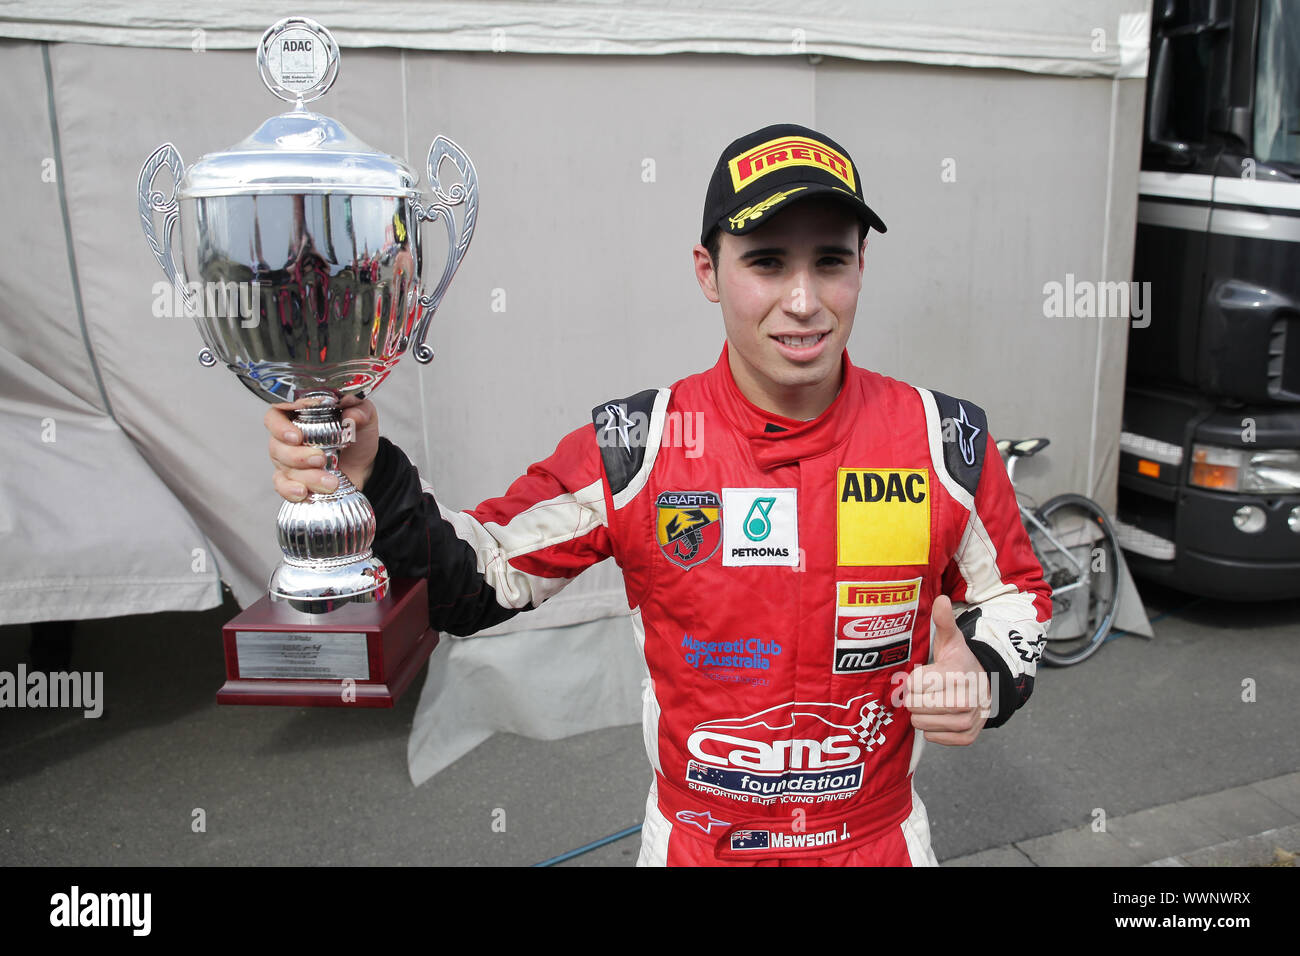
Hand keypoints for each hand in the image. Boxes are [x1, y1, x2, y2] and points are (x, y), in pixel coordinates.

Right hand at [265, 398, 378, 501]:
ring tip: (330, 482)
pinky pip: (283, 487)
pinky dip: (291, 491)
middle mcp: (287, 439)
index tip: (296, 437)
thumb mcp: (364, 416)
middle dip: (298, 456)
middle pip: (277, 447)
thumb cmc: (356, 435)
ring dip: (306, 477)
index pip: (275, 417)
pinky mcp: (293, 482)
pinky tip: (304, 492)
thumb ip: (360, 410)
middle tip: (320, 459)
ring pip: (284, 469)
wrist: (365, 465)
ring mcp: (287, 462)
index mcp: (298, 416)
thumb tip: (352, 416)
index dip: (280, 427)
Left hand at [902, 595, 990, 745]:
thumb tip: (942, 599)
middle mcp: (965, 700)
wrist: (987, 687)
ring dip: (921, 714)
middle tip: (926, 690)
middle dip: (914, 697)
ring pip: (920, 724)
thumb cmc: (961, 663)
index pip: (913, 683)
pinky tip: (940, 716)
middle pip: (914, 706)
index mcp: (957, 675)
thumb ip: (944, 621)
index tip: (922, 674)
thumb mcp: (952, 641)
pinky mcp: (967, 737)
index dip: (912, 679)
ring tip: (932, 701)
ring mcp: (968, 721)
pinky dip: (932, 729)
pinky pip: (933, 738)